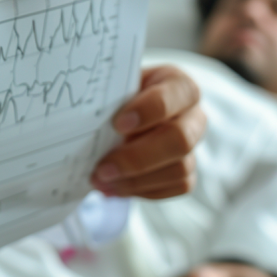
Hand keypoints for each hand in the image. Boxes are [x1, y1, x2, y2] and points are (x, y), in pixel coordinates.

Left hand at [90, 65, 206, 199]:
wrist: (127, 112)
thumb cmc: (120, 96)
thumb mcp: (115, 88)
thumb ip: (109, 100)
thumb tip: (83, 119)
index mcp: (177, 85)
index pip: (173, 97)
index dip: (147, 111)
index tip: (117, 124)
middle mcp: (193, 115)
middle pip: (180, 140)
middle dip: (137, 158)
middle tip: (103, 168)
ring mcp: (193, 146)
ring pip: (179, 169)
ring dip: (136, 181)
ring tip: (102, 182)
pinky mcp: (187, 170)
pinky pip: (176, 187)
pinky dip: (143, 191)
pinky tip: (115, 188)